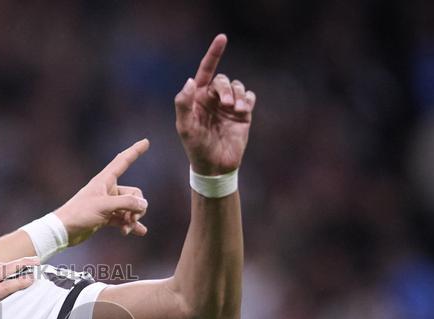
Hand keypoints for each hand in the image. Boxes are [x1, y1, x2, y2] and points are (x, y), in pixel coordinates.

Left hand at [53, 139, 150, 244]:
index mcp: (104, 180)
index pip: (122, 161)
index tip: (146, 141)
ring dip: (133, 218)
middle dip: (137, 207)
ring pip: (130, 208)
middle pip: (134, 194)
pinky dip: (130, 225)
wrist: (64, 231)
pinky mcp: (105, 217)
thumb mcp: (105, 206)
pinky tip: (140, 232)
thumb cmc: (80, 213)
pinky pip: (123, 219)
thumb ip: (126, 203)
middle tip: (132, 218)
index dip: (134, 151)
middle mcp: (107, 190)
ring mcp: (107, 204)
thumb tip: (143, 204)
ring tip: (129, 228)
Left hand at [175, 34, 255, 174]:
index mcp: (197, 98)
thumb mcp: (185, 128)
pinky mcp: (243, 114)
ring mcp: (228, 106)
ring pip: (237, 86)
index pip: (205, 71)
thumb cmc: (196, 148)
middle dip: (225, 89)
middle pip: (222, 79)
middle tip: (226, 105)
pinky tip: (243, 111)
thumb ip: (184, 104)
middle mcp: (213, 98)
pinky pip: (249, 96)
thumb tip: (190, 81)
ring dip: (237, 95)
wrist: (215, 166)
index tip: (222, 37)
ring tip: (236, 111)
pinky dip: (247, 100)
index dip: (213, 53)